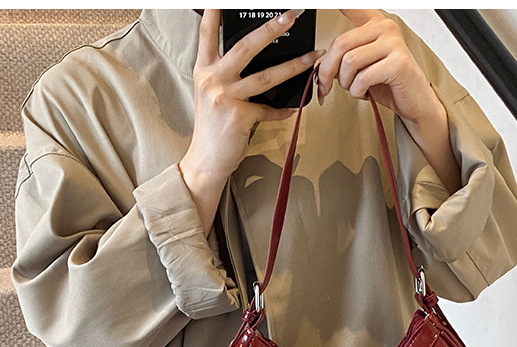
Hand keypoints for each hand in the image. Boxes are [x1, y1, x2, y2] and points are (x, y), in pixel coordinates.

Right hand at [182, 9, 324, 187]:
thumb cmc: (213, 128)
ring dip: (293, 66)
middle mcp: (212, 80)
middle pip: (245, 47)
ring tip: (312, 57)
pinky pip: (269, 109)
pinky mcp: (239, 117)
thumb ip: (227, 75)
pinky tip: (295, 106)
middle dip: (270, 29)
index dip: (215, 11)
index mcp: (204, 70)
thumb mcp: (212, 95)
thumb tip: (261, 61)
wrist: (206, 161)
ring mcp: (225, 98)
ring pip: (265, 77)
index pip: (207, 32)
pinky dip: (283, 109)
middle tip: (290, 15)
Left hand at [317, 9, 461, 194]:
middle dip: (327, 70)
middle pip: (340, 44)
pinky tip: (365, 93)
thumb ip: (343, 57)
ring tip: (355, 88)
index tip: (313, 2)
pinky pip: (362, 78)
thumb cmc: (388, 83)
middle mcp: (384, 27)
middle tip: (325, 86)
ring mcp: (393, 43)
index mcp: (374, 23)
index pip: (352, 7)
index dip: (338, 4)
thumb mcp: (361, 66)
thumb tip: (319, 64)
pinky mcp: (397, 63)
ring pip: (349, 62)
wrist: (413, 102)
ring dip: (345, 83)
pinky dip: (357, 92)